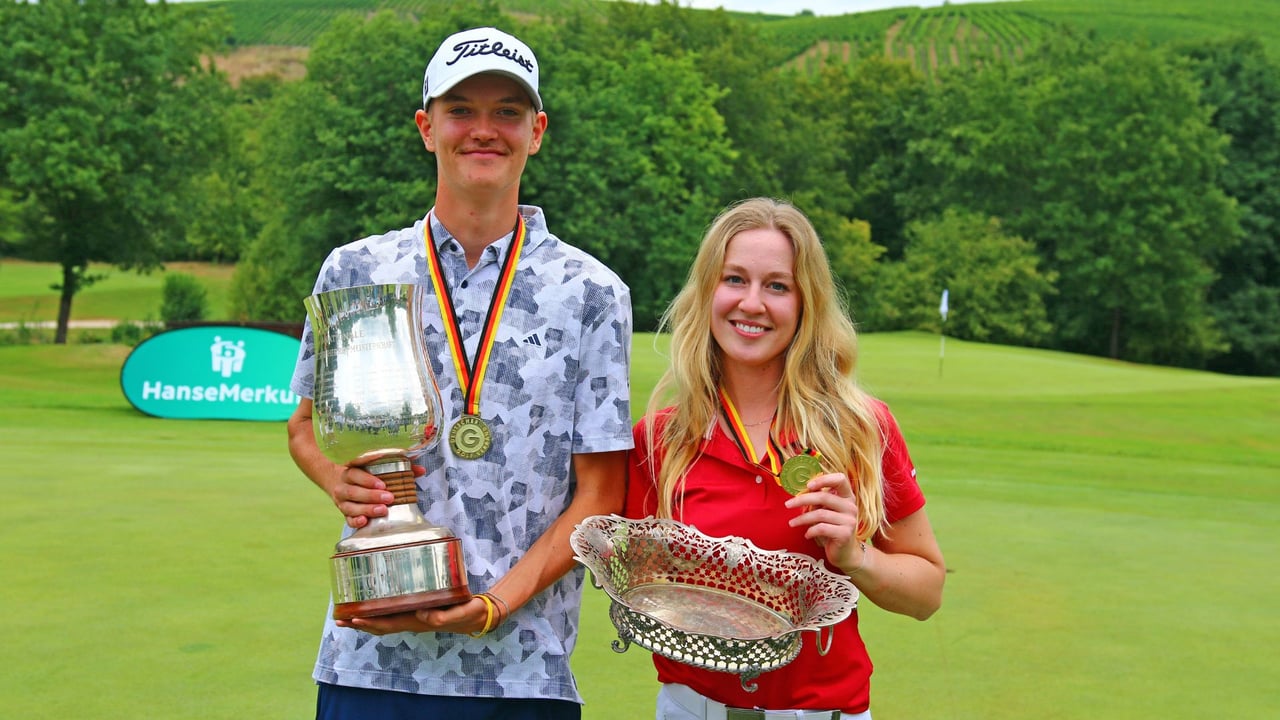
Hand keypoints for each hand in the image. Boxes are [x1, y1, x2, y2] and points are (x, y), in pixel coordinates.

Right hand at [329, 463, 427, 528]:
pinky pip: (348, 520)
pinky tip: (365, 521)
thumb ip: (399, 467)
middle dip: (372, 496)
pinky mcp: (345, 514)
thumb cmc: (363, 475)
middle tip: (389, 498)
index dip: (368, 480)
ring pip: (350, 507)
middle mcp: (343, 487)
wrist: (336, 483)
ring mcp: (342, 502)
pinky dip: (356, 521)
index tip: (383, 485)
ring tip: (382, 510)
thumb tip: (421, 470)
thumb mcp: (376, 468)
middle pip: (353, 492)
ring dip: (367, 509)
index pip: (356, 474)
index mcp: (350, 472)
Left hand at [336, 596, 489, 635]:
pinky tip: (371, 602)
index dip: (369, 622)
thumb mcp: (460, 613)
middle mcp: (411, 620)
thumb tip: (422, 615)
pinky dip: (377, 609)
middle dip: (358, 622)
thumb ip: (443, 616)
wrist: (477, 615)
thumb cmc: (469, 613)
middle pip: (378, 625)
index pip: (388, 624)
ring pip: (382, 620)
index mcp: (418, 621)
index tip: (353, 618)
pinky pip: (391, 611)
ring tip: (346, 614)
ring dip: (364, 618)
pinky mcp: (416, 607)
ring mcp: (412, 615)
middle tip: (338, 617)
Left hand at [783, 472, 866, 572]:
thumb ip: (819, 501)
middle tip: (788, 504)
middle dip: (802, 500)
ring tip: (792, 523)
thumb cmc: (832, 529)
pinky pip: (822, 528)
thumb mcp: (827, 511)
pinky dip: (810, 531)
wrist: (845, 552)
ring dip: (802, 518)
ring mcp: (849, 520)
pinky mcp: (845, 534)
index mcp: (847, 497)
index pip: (840, 479)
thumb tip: (802, 492)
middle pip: (824, 496)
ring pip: (820, 514)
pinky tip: (807, 534)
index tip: (808, 485)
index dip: (824, 479)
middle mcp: (851, 506)